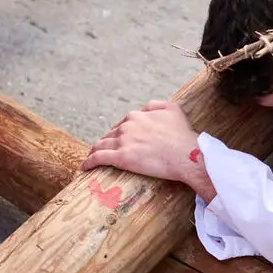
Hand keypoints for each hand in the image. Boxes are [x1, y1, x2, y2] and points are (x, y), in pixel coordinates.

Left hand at [81, 100, 215, 200]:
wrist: (187, 154)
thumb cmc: (183, 134)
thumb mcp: (173, 108)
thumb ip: (155, 105)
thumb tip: (144, 109)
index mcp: (137, 116)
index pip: (122, 124)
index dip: (119, 132)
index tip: (119, 140)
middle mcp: (127, 126)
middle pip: (109, 134)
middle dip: (106, 142)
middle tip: (104, 151)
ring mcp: (123, 142)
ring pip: (101, 145)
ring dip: (95, 151)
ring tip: (92, 158)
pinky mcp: (121, 158)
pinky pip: (99, 158)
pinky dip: (89, 162)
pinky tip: (85, 167)